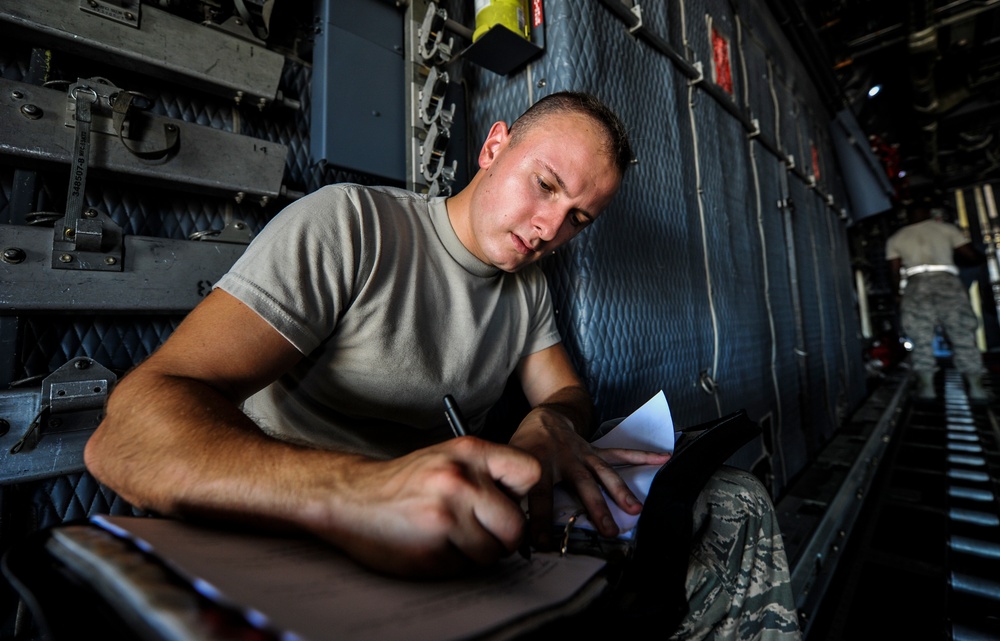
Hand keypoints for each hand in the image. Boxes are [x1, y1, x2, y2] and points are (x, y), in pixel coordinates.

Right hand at [311, 437, 539, 577]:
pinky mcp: (431, 552)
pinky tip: (432, 545)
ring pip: (491, 553)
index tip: (508, 502)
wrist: (350, 498)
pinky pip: (464, 569)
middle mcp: (460, 482)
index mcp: (469, 453)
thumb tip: (524, 503)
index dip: (522, 494)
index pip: (530, 473)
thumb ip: (486, 472)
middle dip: (504, 537)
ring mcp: (446, 518)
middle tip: (483, 533)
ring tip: (450, 536)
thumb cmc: (405, 481)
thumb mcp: (447, 457)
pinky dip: (452, 563)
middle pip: (516, 526)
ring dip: (476, 553)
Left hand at [508, 407, 670, 548]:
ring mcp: (583, 454)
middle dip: (595, 509)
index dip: (539, 522)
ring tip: (636, 510)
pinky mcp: (596, 451)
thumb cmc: (524, 447)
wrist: (544, 418)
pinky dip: (642, 457)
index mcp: (539, 465)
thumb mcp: (509, 466)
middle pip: (582, 486)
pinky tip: (663, 457)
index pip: (539, 498)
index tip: (541, 545)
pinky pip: (620, 454)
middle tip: (607, 531)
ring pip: (604, 474)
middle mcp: (564, 459)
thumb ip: (511, 491)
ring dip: (621, 492)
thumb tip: (504, 521)